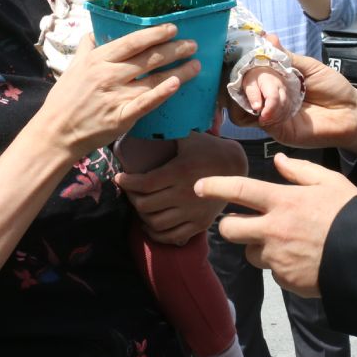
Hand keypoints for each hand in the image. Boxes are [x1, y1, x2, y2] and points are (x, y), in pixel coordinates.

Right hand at [38, 25, 199, 158]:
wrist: (56, 132)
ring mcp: (116, 96)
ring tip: (196, 64)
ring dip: (178, 70)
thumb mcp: (72, 67)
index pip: (132, 42)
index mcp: (98, 59)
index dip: (154, 33)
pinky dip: (162, 93)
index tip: (173, 28)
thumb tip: (94, 32)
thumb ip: (86, 48)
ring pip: (153, 79)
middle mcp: (109, 75)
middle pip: (148, 58)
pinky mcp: (121, 117)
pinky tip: (176, 84)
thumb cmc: (64, 99)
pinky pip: (146, 103)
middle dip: (174, 49)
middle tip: (193, 44)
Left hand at [117, 131, 246, 244]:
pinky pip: (172, 236)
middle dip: (132, 198)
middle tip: (130, 191)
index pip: (144, 184)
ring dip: (142, 216)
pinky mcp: (200, 224)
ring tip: (140, 206)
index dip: (126, 183)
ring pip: (156, 223)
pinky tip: (151, 224)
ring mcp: (193, 212)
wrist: (237, 167)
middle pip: (146, 205)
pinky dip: (156, 233)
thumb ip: (166, 131)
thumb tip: (142, 120)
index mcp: (179, 172)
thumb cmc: (208, 148)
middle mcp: (185, 194)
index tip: (120, 178)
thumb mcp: (188, 136)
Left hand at [204, 153, 356, 296]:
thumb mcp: (330, 182)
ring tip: (286, 243)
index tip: (199, 187)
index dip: (215, 187)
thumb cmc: (351, 214)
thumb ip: (301, 171)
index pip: (238, 190)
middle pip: (230, 229)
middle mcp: (273, 230)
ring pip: (251, 253)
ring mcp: (277, 258)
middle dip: (229, 225)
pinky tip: (302, 259)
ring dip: (259, 248)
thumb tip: (279, 161)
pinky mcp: (285, 280)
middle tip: (241, 222)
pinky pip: (273, 272)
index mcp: (283, 201)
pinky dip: (281, 266)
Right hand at [229, 50, 356, 154]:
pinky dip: (265, 112)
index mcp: (277, 78)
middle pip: (243, 86)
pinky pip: (259, 120)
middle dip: (256, 82)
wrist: (352, 113)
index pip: (250, 70)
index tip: (256, 58)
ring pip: (245, 104)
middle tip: (274, 87)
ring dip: (258, 97)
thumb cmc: (334, 88)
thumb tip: (268, 37)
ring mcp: (270, 113)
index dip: (248, 65)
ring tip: (274, 100)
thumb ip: (286, 56)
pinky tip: (274, 111)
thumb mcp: (310, 67)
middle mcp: (269, 94)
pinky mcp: (276, 129)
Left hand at [238, 66, 290, 126]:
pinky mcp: (288, 97)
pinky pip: (288, 110)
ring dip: (276, 117)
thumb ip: (252, 95)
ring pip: (286, 108)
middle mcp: (281, 87)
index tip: (261, 117)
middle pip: (282, 105)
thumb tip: (257, 108)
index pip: (274, 98)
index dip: (269, 110)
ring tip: (265, 120)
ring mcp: (286, 93)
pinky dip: (280, 117)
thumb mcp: (248, 83)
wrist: (262, 71)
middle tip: (261, 120)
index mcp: (270, 82)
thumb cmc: (254, 78)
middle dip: (272, 116)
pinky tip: (272, 119)